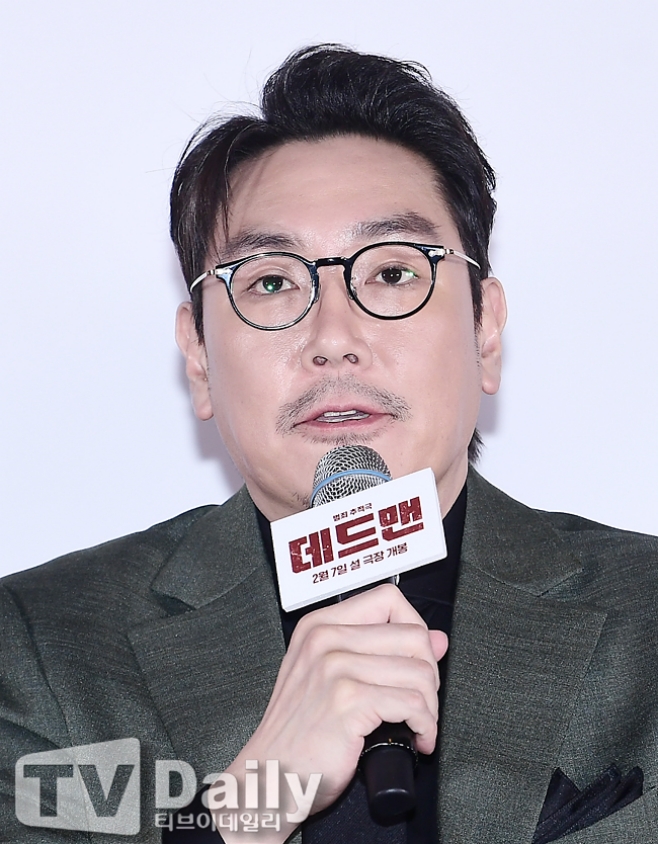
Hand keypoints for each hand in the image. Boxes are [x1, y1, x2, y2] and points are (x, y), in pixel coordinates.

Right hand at [213, 583, 447, 841]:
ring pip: (419, 672)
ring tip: (419, 725)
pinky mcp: (347, 700)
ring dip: (430, 706)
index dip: (415, 627)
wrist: (271, 775)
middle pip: (413, 635)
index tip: (417, 659)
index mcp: (319, 625)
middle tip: (422, 702)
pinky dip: (426, 726)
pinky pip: (412, 704)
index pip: (388, 599)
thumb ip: (379, 651)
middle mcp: (325, 638)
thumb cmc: (300, 731)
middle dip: (430, 674)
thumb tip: (437, 639)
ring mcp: (335, 667)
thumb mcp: (331, 678)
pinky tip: (418, 739)